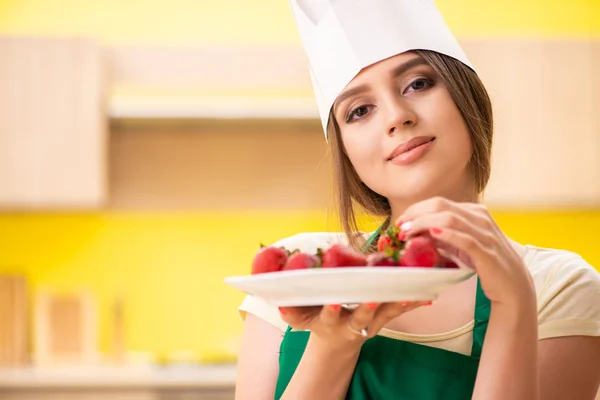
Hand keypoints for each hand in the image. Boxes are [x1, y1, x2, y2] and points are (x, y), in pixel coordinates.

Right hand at [279, 301, 428, 350]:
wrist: (336, 342)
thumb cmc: (317, 322)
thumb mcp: (300, 320)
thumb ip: (291, 313)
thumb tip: (279, 304)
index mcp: (330, 321)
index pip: (330, 314)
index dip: (332, 309)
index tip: (334, 301)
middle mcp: (351, 323)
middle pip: (361, 316)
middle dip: (368, 307)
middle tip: (376, 297)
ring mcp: (370, 322)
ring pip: (385, 312)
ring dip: (398, 303)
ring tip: (411, 293)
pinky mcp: (383, 319)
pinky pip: (399, 310)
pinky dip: (412, 302)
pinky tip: (428, 294)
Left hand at [396, 197, 535, 307]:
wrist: (513, 288)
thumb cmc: (486, 265)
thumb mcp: (461, 246)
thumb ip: (443, 237)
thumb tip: (417, 232)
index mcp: (474, 212)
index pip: (439, 202)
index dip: (416, 210)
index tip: (400, 222)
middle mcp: (481, 218)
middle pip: (441, 205)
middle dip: (415, 214)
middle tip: (399, 227)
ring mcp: (485, 234)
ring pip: (450, 218)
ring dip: (423, 223)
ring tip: (407, 233)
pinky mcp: (487, 252)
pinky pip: (465, 239)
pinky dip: (446, 234)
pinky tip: (431, 234)